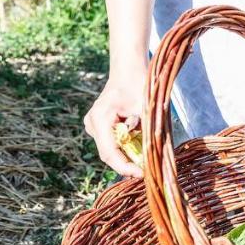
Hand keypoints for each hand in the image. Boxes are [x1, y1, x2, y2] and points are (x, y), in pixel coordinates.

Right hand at [83, 56, 147, 177]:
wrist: (128, 70)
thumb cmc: (138, 84)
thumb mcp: (146, 108)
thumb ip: (146, 132)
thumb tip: (151, 156)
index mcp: (101, 118)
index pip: (110, 152)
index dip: (125, 167)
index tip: (141, 174)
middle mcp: (92, 123)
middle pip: (109, 154)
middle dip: (128, 163)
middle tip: (146, 169)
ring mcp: (93, 125)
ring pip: (110, 150)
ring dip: (127, 154)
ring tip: (143, 155)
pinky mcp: (98, 126)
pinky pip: (111, 142)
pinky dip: (125, 146)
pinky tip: (136, 142)